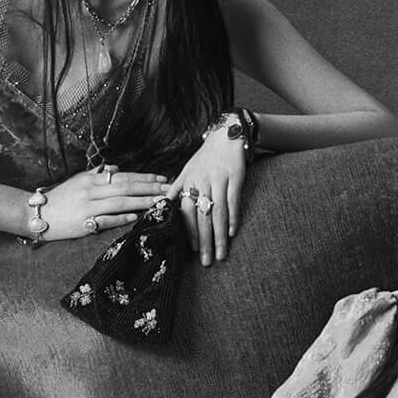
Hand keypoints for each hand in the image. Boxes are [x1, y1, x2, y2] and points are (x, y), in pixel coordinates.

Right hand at [28, 165, 174, 244]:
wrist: (38, 213)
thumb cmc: (60, 198)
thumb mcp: (78, 181)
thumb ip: (98, 175)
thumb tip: (116, 169)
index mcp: (92, 179)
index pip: (124, 177)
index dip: (144, 178)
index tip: (163, 179)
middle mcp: (92, 191)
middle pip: (126, 188)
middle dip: (150, 188)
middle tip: (169, 190)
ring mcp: (88, 207)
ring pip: (120, 202)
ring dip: (142, 202)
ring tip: (160, 202)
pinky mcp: (83, 223)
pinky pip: (106, 220)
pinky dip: (121, 217)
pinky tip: (136, 215)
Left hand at [171, 130, 250, 266]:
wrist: (226, 136)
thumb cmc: (206, 156)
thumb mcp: (187, 170)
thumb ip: (176, 189)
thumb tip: (162, 205)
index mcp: (188, 182)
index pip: (186, 211)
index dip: (189, 231)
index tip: (191, 250)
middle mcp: (202, 182)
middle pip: (202, 217)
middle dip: (203, 241)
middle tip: (206, 261)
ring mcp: (219, 180)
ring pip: (218, 213)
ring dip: (219, 236)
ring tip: (220, 254)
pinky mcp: (235, 178)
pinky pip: (233, 201)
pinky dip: (233, 218)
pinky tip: (232, 233)